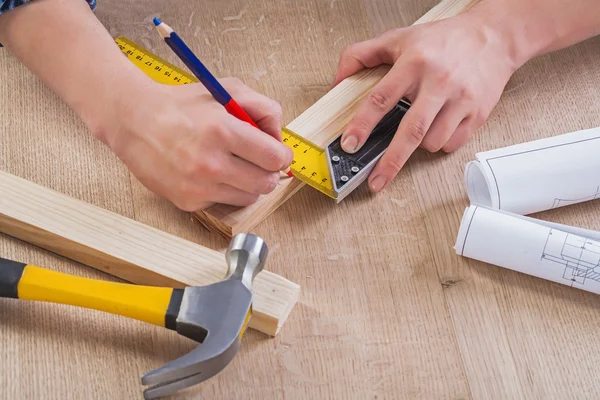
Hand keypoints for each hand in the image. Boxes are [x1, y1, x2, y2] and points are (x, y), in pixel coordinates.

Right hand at [97, 77, 292, 210]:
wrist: (133, 121)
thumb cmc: (182, 105)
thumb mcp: (225, 90)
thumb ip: (262, 108)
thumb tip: (279, 139)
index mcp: (223, 131)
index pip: (275, 158)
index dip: (282, 155)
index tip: (278, 153)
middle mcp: (211, 163)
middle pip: (266, 183)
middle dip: (268, 171)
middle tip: (258, 161)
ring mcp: (199, 186)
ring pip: (249, 196)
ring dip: (248, 182)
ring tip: (232, 164)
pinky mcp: (188, 201)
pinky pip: (223, 202)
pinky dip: (223, 189)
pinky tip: (208, 172)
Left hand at [332, 12, 519, 191]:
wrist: (493, 37)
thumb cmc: (443, 40)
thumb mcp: (398, 38)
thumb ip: (361, 55)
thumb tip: (337, 81)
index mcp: (414, 63)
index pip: (381, 99)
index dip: (362, 124)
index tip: (350, 144)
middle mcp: (438, 82)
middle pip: (411, 131)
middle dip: (391, 162)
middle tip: (375, 181)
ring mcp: (460, 99)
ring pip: (432, 142)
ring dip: (418, 146)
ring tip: (418, 128)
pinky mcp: (477, 113)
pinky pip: (452, 143)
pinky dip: (439, 143)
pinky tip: (438, 127)